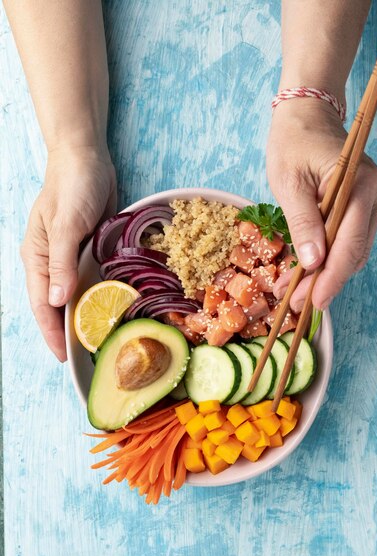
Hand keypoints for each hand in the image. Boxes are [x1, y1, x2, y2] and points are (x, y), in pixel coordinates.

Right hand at [21, 146, 116, 361]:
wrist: (88, 159)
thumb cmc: (71, 186)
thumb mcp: (66, 224)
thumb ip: (61, 262)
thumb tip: (56, 300)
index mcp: (38, 258)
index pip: (41, 304)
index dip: (52, 332)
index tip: (64, 356)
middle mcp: (54, 263)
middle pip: (60, 305)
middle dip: (71, 331)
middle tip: (89, 356)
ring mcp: (74, 259)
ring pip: (80, 295)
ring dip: (90, 317)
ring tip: (106, 341)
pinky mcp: (93, 252)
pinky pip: (98, 280)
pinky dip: (105, 296)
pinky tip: (119, 311)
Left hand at [267, 99, 376, 310]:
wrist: (307, 117)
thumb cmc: (293, 143)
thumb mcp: (289, 183)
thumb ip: (302, 222)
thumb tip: (314, 263)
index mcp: (359, 183)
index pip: (349, 242)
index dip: (330, 277)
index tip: (310, 302)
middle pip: (354, 251)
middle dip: (325, 281)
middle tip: (294, 302)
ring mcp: (376, 199)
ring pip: (354, 250)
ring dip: (326, 273)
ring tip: (294, 290)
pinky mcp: (367, 205)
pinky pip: (351, 240)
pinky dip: (329, 258)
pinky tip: (306, 271)